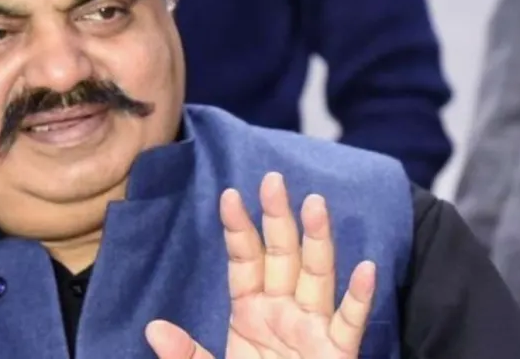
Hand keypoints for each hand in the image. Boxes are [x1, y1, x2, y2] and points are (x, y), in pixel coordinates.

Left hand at [146, 172, 375, 357]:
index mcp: (249, 312)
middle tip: (273, 179)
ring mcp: (312, 330)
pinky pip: (349, 324)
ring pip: (318, 277)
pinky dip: (360, 298)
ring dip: (318, 241)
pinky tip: (366, 268)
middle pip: (282, 256)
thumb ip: (185, 355)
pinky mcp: (337, 354)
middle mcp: (283, 311)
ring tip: (316, 204)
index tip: (230, 195)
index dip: (238, 229)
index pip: (244, 260)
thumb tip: (153, 328)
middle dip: (278, 218)